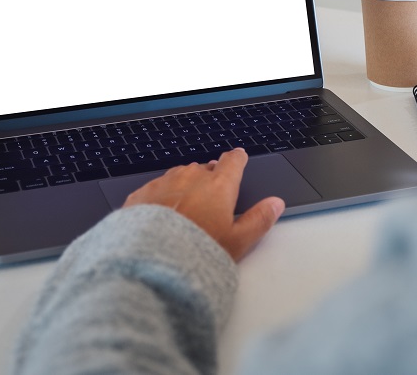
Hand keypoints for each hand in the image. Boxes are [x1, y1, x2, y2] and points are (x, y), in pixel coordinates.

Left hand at [123, 148, 284, 261]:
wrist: (148, 259)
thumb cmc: (194, 251)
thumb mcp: (238, 241)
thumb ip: (259, 219)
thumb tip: (275, 205)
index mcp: (218, 185)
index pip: (232, 161)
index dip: (237, 159)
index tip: (238, 158)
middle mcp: (191, 177)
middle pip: (205, 169)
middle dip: (209, 178)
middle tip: (211, 199)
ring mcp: (164, 183)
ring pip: (179, 177)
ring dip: (185, 187)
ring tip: (186, 210)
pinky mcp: (141, 194)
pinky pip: (156, 189)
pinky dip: (161, 198)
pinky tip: (161, 216)